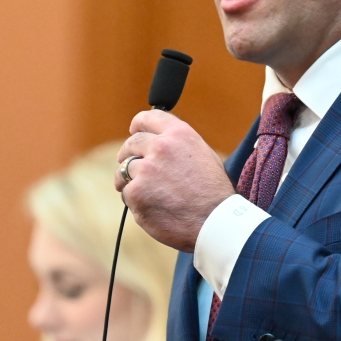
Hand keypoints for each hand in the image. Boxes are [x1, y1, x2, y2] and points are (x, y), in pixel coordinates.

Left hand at [115, 110, 234, 251]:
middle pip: (131, 144)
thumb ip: (178, 144)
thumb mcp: (203, 155)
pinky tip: (153, 208)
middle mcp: (160, 147)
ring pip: (124, 170)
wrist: (215, 222)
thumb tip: (158, 141)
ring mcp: (146, 171)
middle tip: (131, 166)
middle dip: (128, 154)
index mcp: (179, 134)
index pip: (147, 118)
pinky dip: (135, 201)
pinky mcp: (135, 193)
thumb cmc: (213, 192)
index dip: (138, 124)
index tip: (133, 130)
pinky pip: (127, 194)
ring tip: (145, 193)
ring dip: (129, 180)